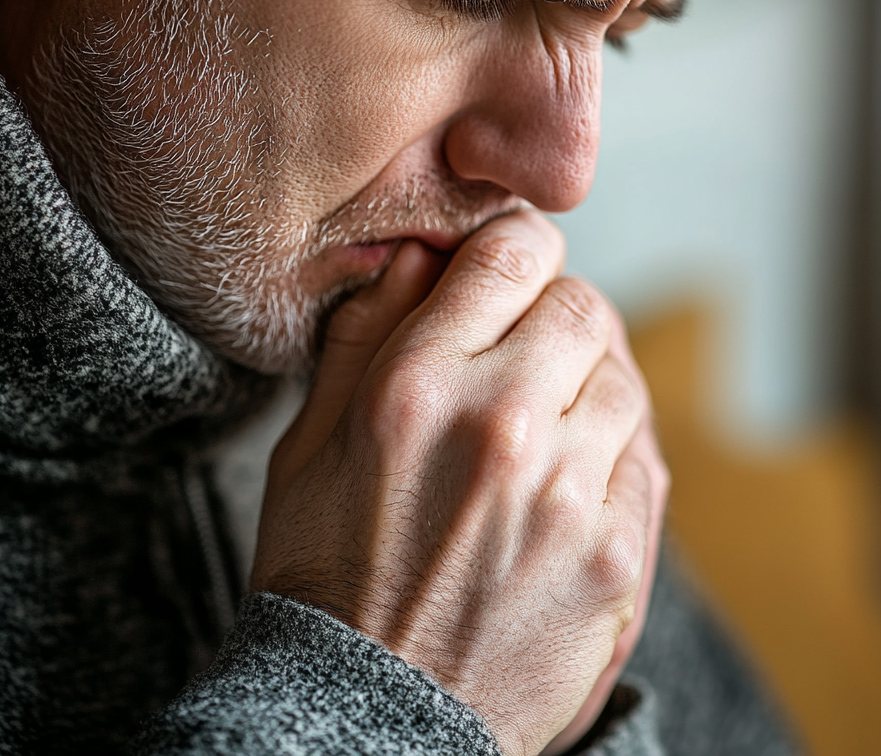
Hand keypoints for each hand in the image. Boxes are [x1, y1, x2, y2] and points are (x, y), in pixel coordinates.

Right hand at [252, 210, 664, 755]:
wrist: (374, 714)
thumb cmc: (326, 572)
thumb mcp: (309, 442)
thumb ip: (364, 333)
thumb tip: (415, 255)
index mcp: (415, 388)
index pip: (509, 257)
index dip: (517, 246)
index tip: (511, 264)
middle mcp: (500, 427)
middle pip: (582, 307)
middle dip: (556, 312)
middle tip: (527, 347)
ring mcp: (567, 495)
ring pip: (622, 378)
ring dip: (587, 384)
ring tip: (543, 422)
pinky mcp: (616, 558)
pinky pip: (646, 459)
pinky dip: (614, 450)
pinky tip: (569, 477)